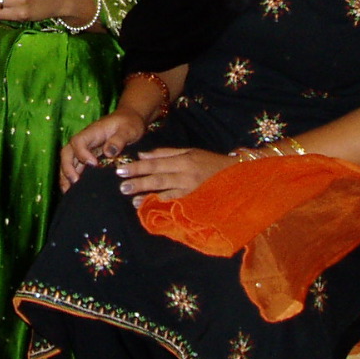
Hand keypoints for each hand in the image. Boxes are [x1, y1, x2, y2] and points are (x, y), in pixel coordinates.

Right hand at [58, 110, 147, 190]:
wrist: (130, 120)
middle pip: (67, 152)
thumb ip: (119, 139)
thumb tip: (109, 152)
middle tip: (75, 183)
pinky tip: (74, 191)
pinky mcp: (88, 157)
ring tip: (69, 192)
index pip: (78, 142)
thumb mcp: (128, 129)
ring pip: (69, 161)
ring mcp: (85, 150)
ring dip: (66, 176)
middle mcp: (85, 141)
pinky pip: (76, 167)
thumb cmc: (129, 123)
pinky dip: (72, 178)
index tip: (93, 164)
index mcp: (92, 132)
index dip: (82, 154)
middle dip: (67, 168)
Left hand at [112, 146, 235, 204]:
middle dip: (139, 181)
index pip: (156, 163)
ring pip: (166, 192)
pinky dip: (163, 205)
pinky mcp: (196, 201)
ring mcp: (192, 189)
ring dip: (148, 195)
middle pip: (158, 177)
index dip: (138, 167)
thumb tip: (142, 154)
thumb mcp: (190, 151)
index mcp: (184, 160)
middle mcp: (186, 174)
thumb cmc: (211, 162)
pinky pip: (177, 203)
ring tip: (132, 199)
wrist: (238, 176)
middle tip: (121, 185)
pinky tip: (151, 206)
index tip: (121, 169)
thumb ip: (166, 153)